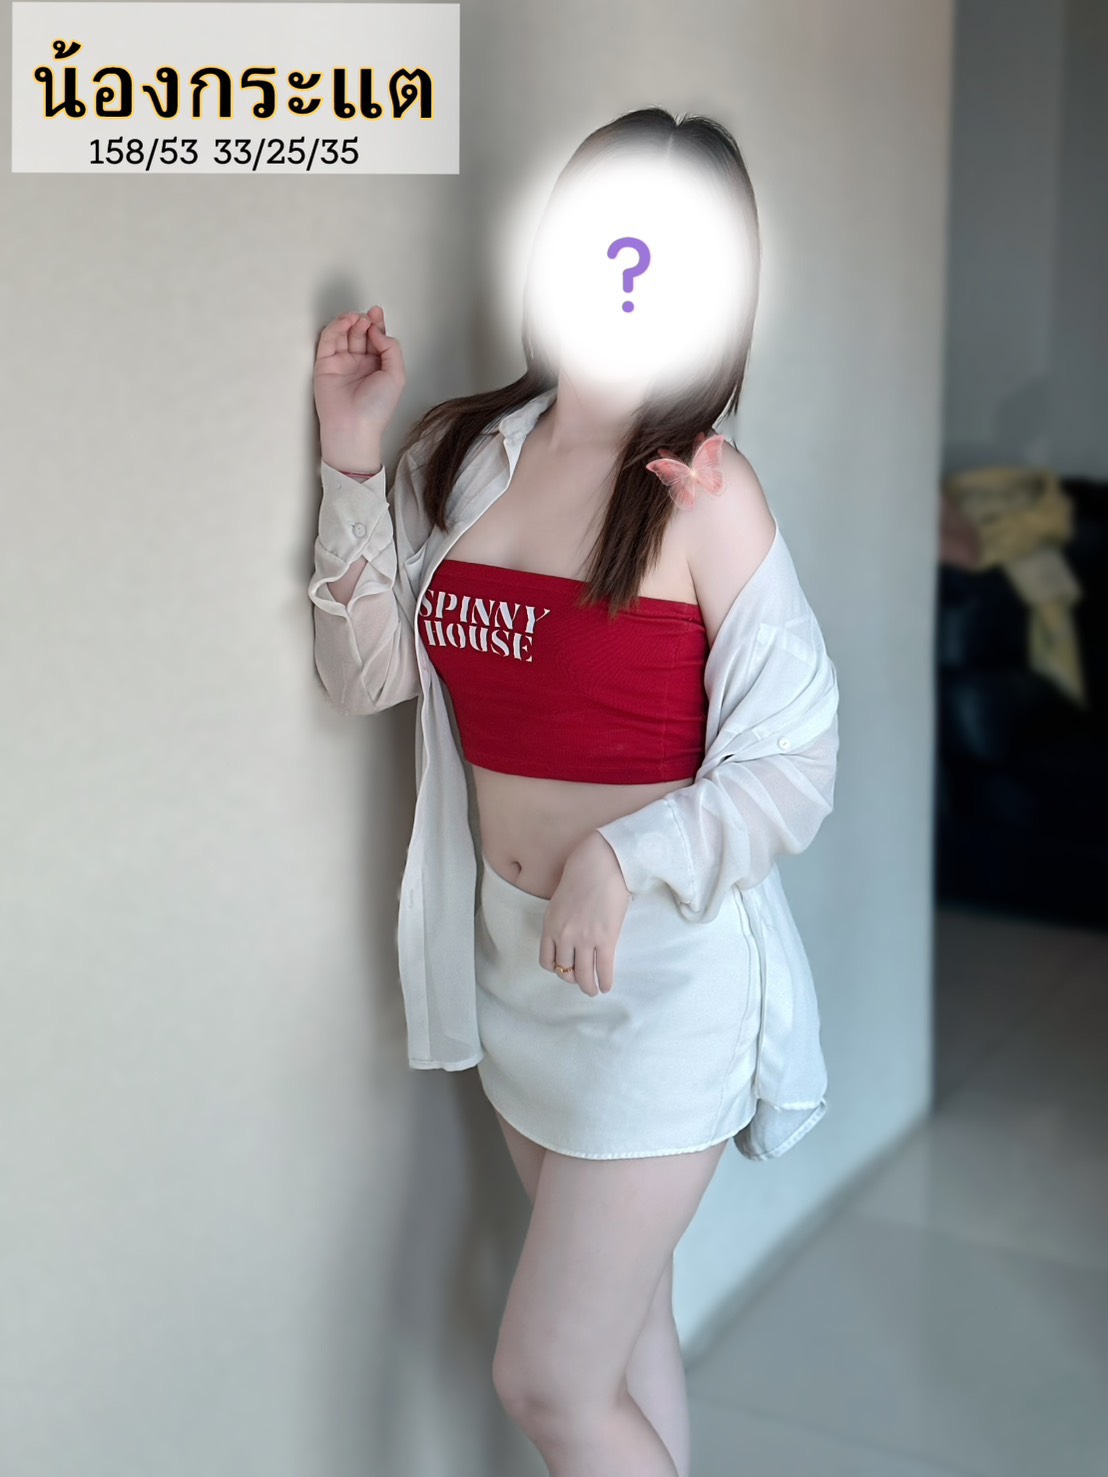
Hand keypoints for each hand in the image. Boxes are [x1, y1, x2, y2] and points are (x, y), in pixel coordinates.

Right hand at [314, 306, 405, 469]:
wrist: (354, 426)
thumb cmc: (376, 408)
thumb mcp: (396, 375)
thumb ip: (391, 348)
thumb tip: (376, 331)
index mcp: (378, 366)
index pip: (376, 338)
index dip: (377, 324)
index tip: (378, 313)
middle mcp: (360, 362)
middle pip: (360, 332)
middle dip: (364, 321)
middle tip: (367, 318)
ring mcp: (342, 362)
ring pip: (344, 333)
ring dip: (350, 321)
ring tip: (357, 319)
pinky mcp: (325, 363)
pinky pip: (329, 340)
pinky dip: (336, 327)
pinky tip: (345, 322)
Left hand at [539, 832, 631, 996]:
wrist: (602, 863)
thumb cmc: (583, 874)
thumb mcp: (560, 899)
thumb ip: (561, 919)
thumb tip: (570, 933)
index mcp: (550, 925)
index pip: (546, 959)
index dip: (555, 968)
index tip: (564, 968)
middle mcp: (564, 935)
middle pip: (564, 970)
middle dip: (572, 979)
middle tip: (581, 982)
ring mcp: (584, 939)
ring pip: (583, 975)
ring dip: (588, 987)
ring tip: (594, 990)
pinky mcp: (605, 939)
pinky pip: (603, 968)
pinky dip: (605, 981)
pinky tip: (607, 985)